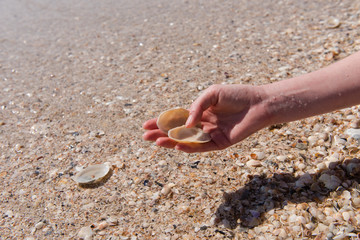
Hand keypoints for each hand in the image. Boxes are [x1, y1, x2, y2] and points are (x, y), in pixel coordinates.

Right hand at [143, 84, 269, 152]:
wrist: (258, 103)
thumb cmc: (236, 95)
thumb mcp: (211, 94)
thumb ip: (196, 107)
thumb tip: (185, 124)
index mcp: (199, 112)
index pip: (176, 119)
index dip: (161, 122)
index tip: (145, 125)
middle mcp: (202, 125)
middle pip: (177, 131)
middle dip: (161, 133)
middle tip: (145, 136)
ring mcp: (210, 135)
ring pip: (187, 141)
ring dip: (171, 141)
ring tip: (156, 141)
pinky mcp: (219, 143)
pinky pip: (201, 147)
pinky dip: (188, 147)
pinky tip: (176, 145)